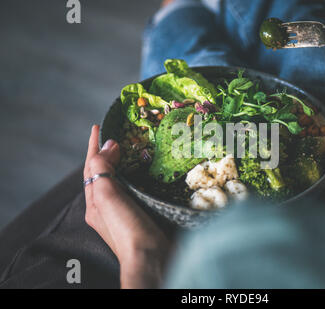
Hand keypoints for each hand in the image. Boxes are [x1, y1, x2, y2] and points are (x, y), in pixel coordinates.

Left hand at [84, 125, 167, 287]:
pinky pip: (135, 188)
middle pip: (103, 173)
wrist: (149, 257)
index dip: (93, 146)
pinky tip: (146, 172)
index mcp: (95, 202)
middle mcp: (106, 206)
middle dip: (106, 153)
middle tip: (117, 135)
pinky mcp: (141, 213)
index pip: (91, 167)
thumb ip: (103, 170)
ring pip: (120, 180)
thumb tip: (109, 145)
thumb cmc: (127, 229)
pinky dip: (137, 175)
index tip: (98, 127)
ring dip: (122, 163)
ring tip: (131, 148)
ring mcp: (124, 211)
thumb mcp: (107, 198)